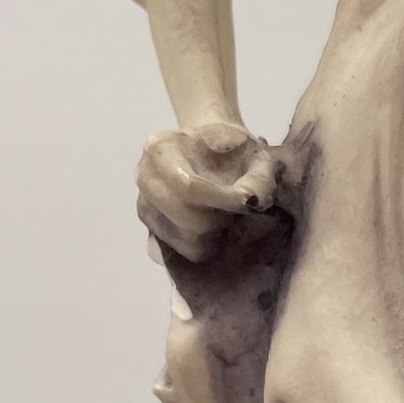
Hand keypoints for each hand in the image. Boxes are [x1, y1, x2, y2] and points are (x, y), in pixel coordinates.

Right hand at [136, 122, 280, 264]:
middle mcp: (145, 177)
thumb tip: (250, 200)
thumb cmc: (235, 152)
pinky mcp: (151, 230)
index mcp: (162, 149)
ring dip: (211, 235)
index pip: (189, 187)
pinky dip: (198, 246)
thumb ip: (259, 177)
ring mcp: (144, 205)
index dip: (224, 201)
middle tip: (235, 209)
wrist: (214, 152)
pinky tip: (210, 231)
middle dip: (219, 220)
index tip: (249, 204)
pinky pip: (175, 253)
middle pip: (187, 219)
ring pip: (184, 240)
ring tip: (222, 215)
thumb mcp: (255, 155)